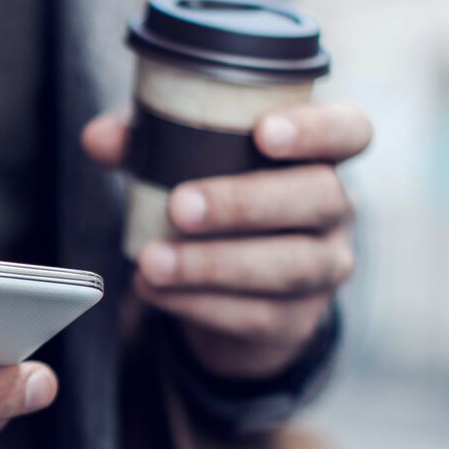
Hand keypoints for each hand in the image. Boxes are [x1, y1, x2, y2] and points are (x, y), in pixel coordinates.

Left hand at [82, 102, 370, 378]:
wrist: (232, 288)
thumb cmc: (214, 196)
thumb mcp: (181, 159)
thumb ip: (147, 140)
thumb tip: (99, 138)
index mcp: (320, 154)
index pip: (350, 130)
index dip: (317, 129)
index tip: (265, 133)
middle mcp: (336, 208)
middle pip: (319, 198)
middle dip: (246, 203)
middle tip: (180, 207)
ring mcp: (325, 266)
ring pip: (291, 265)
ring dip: (215, 263)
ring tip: (152, 261)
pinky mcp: (297, 318)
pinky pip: (259, 314)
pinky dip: (200, 304)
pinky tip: (156, 291)